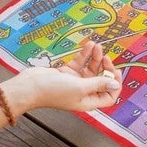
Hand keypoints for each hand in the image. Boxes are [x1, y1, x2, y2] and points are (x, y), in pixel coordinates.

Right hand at [3, 41, 120, 117]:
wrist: (30, 86)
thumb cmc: (54, 90)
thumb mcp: (80, 86)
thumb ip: (99, 83)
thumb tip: (115, 84)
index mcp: (88, 101)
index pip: (109, 96)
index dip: (115, 84)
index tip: (116, 70)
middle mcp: (83, 92)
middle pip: (101, 80)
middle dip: (105, 67)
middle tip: (105, 57)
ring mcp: (74, 82)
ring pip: (90, 69)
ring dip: (95, 58)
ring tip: (96, 46)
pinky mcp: (66, 73)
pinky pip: (79, 63)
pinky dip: (84, 55)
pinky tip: (89, 45)